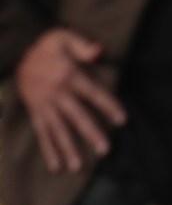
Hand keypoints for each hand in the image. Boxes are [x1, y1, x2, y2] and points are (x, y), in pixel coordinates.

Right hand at [15, 28, 126, 172]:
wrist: (16, 52)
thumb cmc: (46, 45)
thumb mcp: (63, 37)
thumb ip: (82, 45)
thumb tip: (99, 51)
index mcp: (68, 76)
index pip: (93, 94)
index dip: (108, 106)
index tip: (122, 120)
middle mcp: (56, 94)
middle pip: (76, 116)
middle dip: (91, 134)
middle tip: (105, 151)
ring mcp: (44, 106)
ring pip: (58, 130)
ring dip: (67, 149)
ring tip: (77, 167)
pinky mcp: (35, 112)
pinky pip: (42, 133)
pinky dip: (48, 150)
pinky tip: (55, 166)